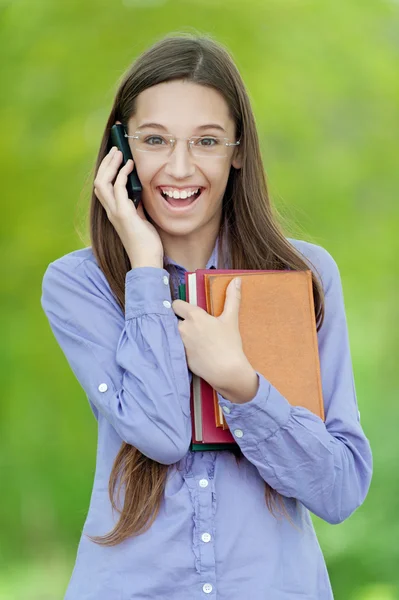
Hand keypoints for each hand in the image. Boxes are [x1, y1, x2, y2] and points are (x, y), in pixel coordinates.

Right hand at [93, 131, 163, 267]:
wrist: (146, 260)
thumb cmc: (146, 244)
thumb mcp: (140, 220)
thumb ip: (136, 207)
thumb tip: (138, 194)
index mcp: (113, 212)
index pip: (103, 187)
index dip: (106, 171)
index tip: (115, 158)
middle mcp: (110, 211)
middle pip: (99, 181)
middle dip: (106, 163)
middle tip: (116, 149)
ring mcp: (115, 212)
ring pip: (102, 182)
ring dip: (110, 165)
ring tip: (119, 152)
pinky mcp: (123, 214)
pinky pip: (118, 188)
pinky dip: (122, 174)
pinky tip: (130, 166)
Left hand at [172, 277, 254, 392]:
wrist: (227, 371)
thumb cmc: (230, 344)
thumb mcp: (231, 319)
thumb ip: (232, 298)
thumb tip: (237, 280)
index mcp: (193, 316)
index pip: (176, 304)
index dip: (181, 307)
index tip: (187, 312)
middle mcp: (182, 328)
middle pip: (172, 319)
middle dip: (179, 322)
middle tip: (193, 328)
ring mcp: (178, 343)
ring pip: (172, 334)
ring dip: (178, 335)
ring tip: (192, 340)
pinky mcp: (178, 357)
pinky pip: (175, 348)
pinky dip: (180, 348)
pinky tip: (192, 351)